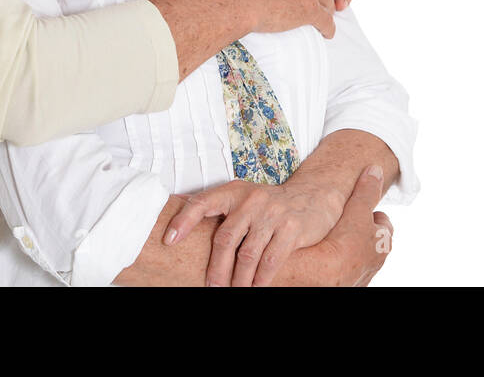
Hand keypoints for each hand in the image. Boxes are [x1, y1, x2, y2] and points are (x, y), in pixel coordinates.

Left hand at [164, 178, 344, 286]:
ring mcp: (273, 213)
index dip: (183, 220)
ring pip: (248, 254)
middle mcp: (252, 199)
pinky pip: (271, 260)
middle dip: (216, 268)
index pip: (202, 203)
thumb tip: (178, 213)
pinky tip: (255, 288)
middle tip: (210, 286)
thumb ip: (219, 208)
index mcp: (234, 191)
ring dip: (238, 279)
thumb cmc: (270, 203)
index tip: (169, 240)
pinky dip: (260, 279)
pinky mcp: (292, 228)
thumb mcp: (244, 197)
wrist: (314, 196)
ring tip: (234, 291)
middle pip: (225, 238)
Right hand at [316, 164, 393, 286]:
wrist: (322, 276)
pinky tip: (323, 252)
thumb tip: (375, 169)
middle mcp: (376, 260)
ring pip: (356, 252)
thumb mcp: (357, 209)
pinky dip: (336, 258)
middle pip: (370, 238)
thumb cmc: (344, 243)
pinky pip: (343, 265)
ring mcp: (361, 273)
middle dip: (358, 228)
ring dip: (347, 244)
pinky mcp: (344, 282)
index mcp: (384, 242)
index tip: (354, 205)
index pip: (382, 221)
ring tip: (330, 235)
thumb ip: (367, 190)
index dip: (368, 210)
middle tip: (342, 219)